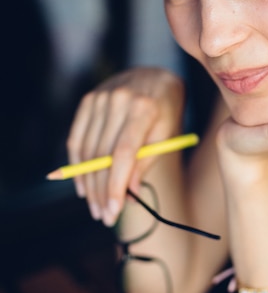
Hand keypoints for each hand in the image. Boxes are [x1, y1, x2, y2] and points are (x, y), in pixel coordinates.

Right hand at [67, 67, 184, 224]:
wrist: (155, 76)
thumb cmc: (166, 111)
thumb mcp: (166, 136)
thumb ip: (146, 163)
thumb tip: (128, 195)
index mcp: (144, 108)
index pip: (123, 153)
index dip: (116, 185)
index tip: (114, 211)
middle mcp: (119, 100)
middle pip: (102, 155)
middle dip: (102, 191)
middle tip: (104, 217)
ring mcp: (100, 98)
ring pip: (87, 151)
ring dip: (88, 184)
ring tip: (95, 207)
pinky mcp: (87, 100)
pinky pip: (76, 138)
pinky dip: (76, 165)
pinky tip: (83, 185)